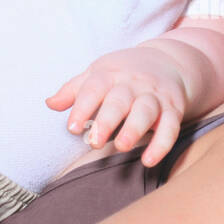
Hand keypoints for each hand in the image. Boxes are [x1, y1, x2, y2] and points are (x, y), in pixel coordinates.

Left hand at [45, 46, 188, 167]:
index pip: (94, 88)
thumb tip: (50, 104)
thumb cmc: (124, 74)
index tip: (71, 127)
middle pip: (120, 100)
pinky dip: (162, 144)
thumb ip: (74, 90)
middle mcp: (134, 84)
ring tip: (121, 146)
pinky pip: (170, 127)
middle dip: (107, 121)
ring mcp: (155, 96)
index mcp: (110, 74)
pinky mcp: (174, 109)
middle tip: (93, 141)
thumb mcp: (98, 73)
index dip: (82, 107)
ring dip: (134, 129)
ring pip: (146, 111)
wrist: (169, 61)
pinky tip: (149, 161)